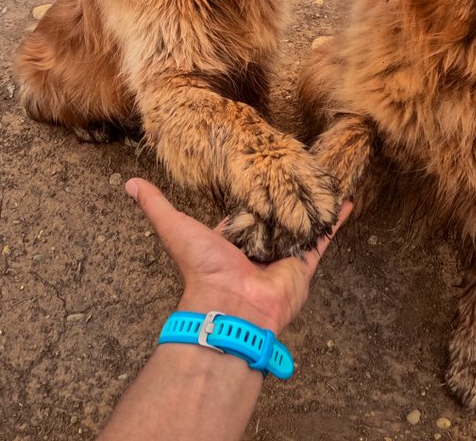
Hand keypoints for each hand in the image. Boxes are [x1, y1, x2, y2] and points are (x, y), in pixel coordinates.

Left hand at [126, 178, 350, 334]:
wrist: (231, 307)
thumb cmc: (203, 270)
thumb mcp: (176, 228)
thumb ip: (156, 207)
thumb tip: (129, 183)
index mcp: (233, 236)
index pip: (245, 207)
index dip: (253, 190)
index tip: (264, 167)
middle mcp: (259, 243)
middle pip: (275, 214)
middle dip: (286, 196)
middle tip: (300, 168)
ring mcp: (282, 252)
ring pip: (301, 222)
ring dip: (311, 204)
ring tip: (326, 178)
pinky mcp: (303, 263)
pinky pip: (321, 238)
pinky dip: (333, 221)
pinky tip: (345, 201)